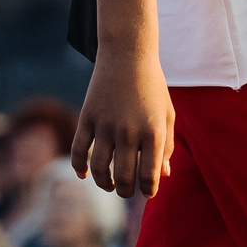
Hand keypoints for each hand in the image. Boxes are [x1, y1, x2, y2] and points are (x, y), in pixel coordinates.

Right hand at [73, 45, 173, 197]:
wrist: (127, 54)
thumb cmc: (152, 86)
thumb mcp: (167, 114)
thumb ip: (166, 146)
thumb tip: (164, 176)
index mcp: (152, 132)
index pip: (149, 176)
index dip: (148, 190)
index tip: (147, 191)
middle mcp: (128, 132)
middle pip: (124, 178)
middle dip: (127, 192)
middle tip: (127, 191)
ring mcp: (105, 125)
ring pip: (100, 169)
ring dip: (104, 184)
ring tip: (110, 185)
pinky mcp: (87, 117)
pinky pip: (79, 150)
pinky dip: (79, 167)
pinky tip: (84, 174)